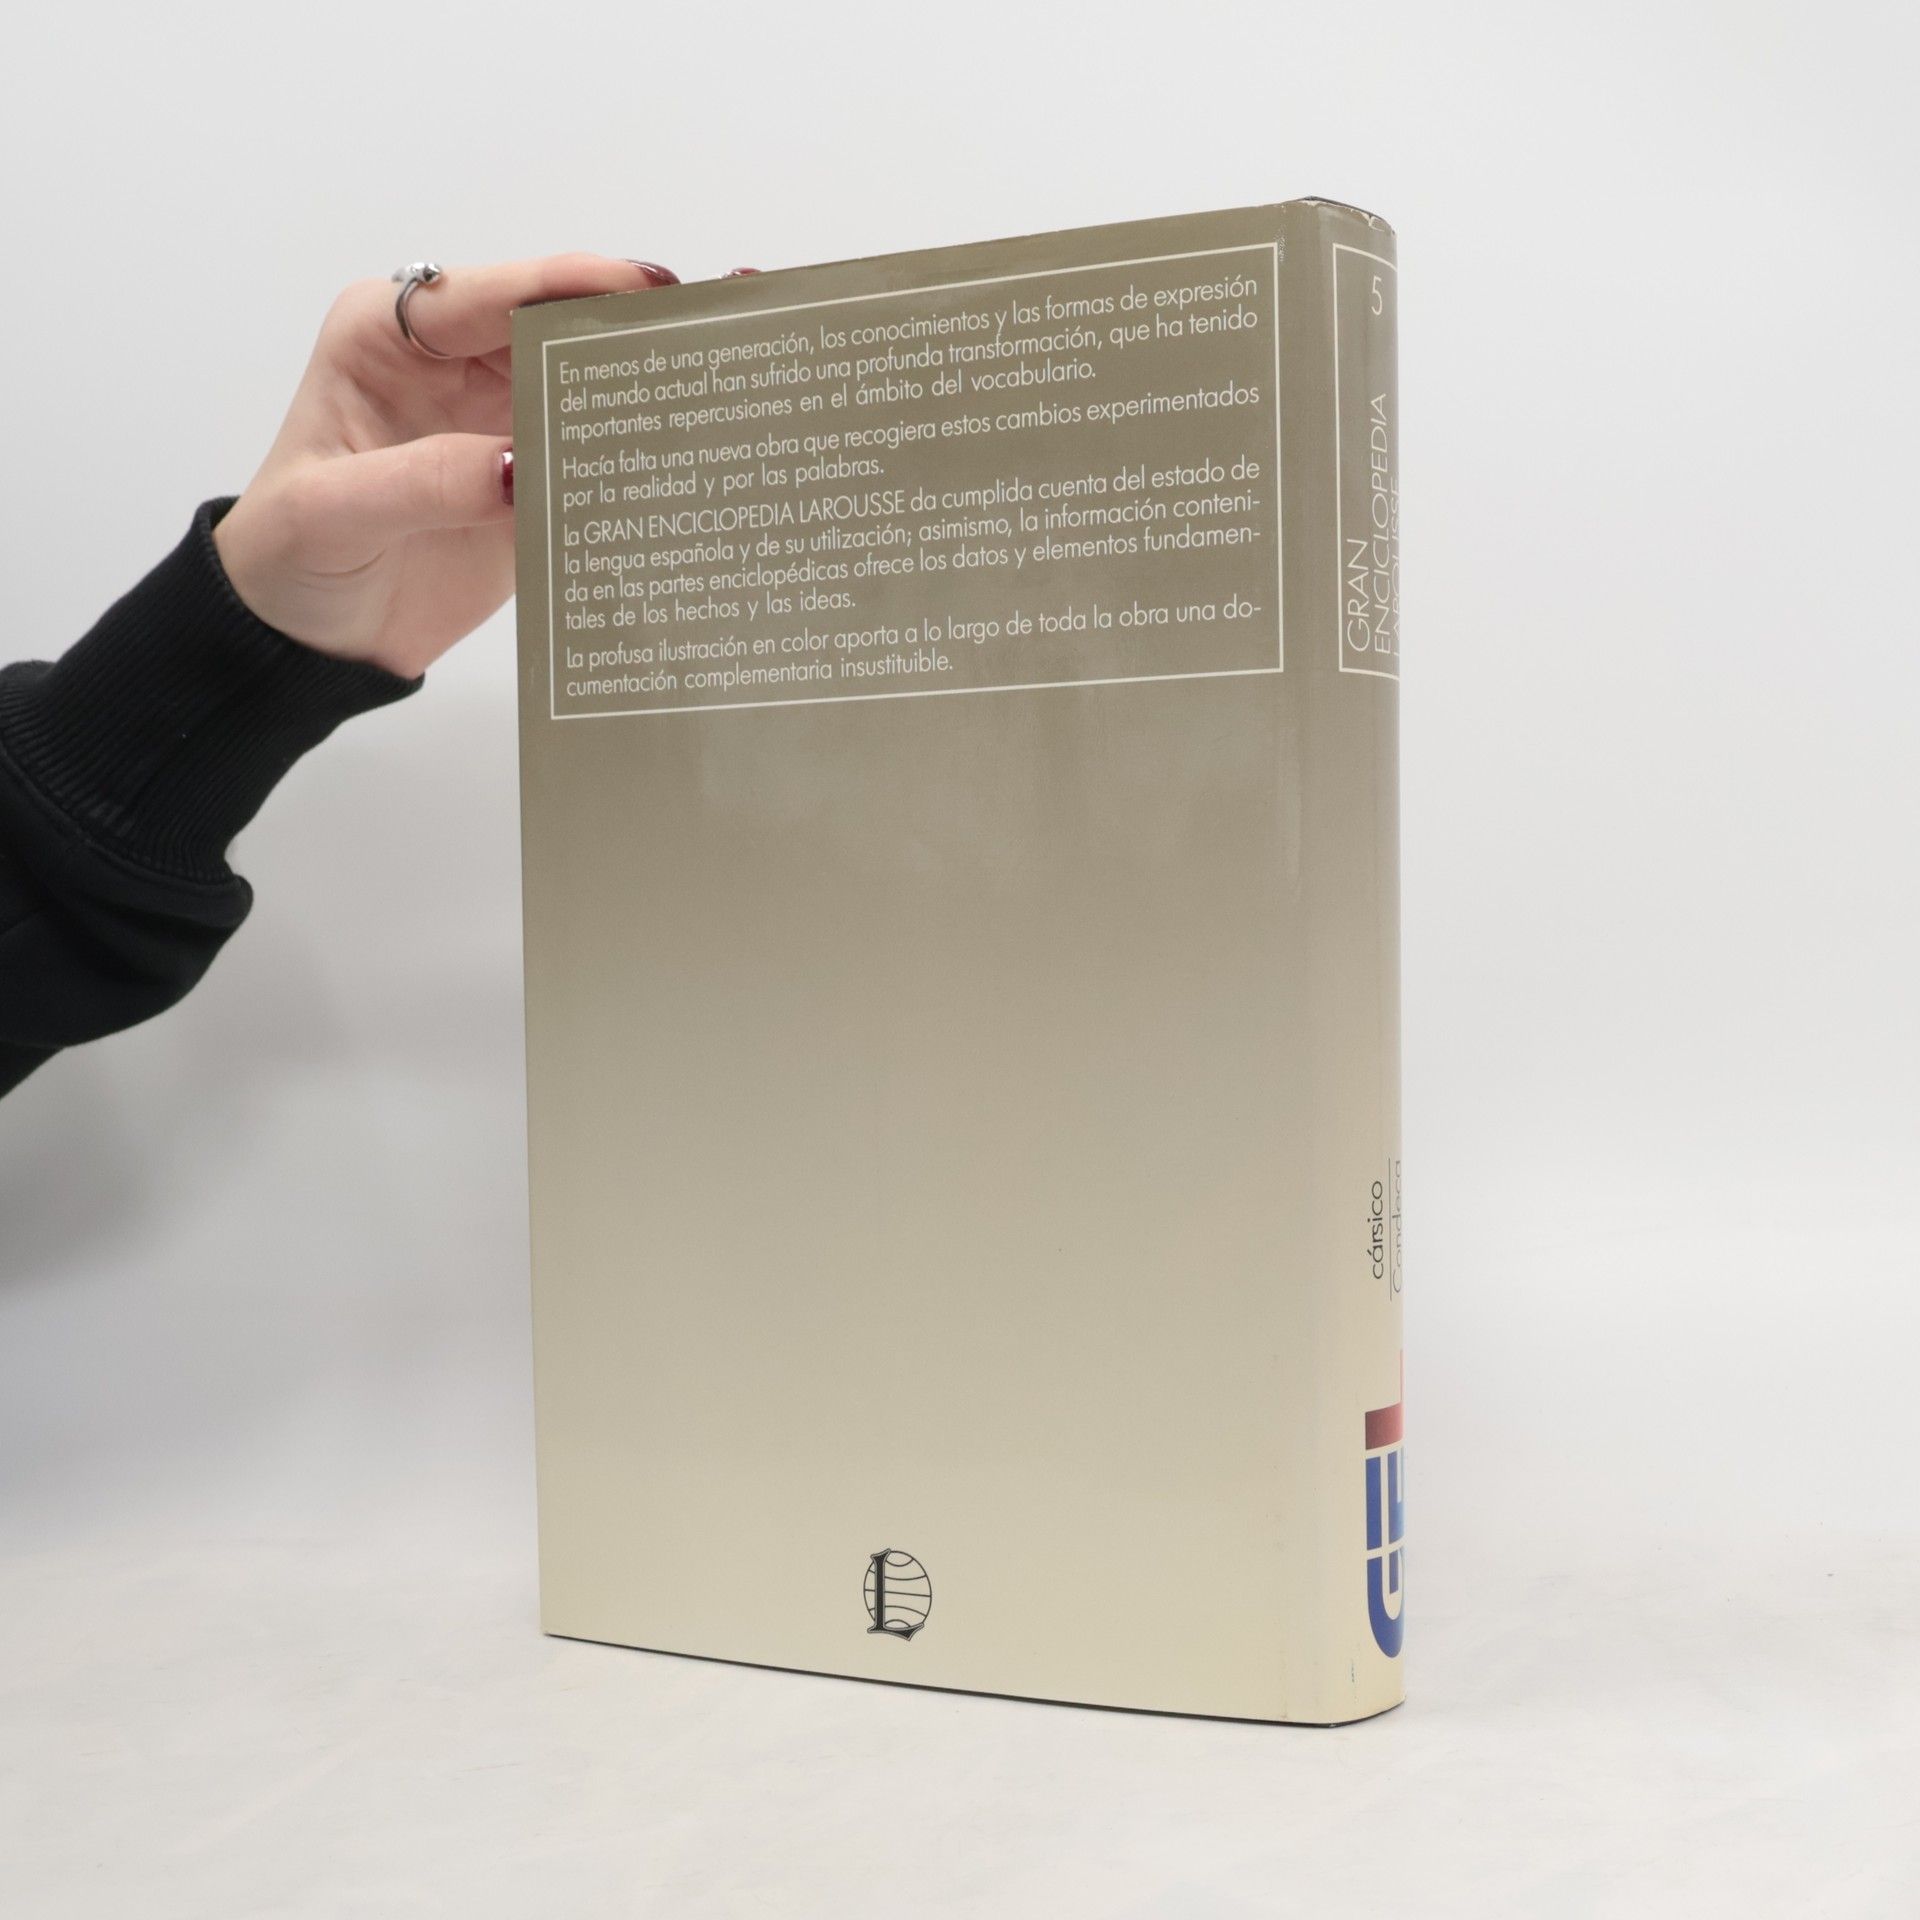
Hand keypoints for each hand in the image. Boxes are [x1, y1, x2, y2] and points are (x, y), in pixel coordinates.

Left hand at [214, 255, 677, 679]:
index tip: (649, 292)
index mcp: (393, 337)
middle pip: (557, 333)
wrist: (307, 642)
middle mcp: (455, 369)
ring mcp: (500, 429)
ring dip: (648, 400)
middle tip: (714, 338)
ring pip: (588, 397)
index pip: (494, 293)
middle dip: (630, 334)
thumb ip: (425, 481)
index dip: (573, 284)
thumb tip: (519, 467)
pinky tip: (696, 467)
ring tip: (725, 395)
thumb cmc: (291, 558)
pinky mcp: (533, 492)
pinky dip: (640, 469)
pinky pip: (594, 469)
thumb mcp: (336, 513)